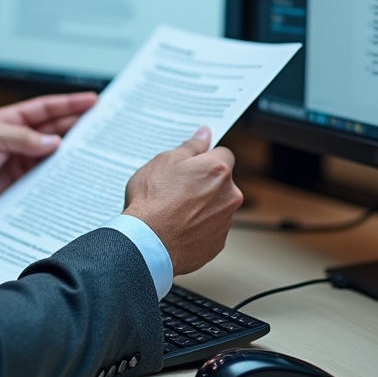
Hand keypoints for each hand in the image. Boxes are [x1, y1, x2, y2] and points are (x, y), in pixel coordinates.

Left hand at [0, 93, 96, 220]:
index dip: (70, 103)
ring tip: (96, 150)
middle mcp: (19, 138)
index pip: (46, 108)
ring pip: (54, 154)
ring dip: (72, 152)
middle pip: (55, 129)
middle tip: (104, 125)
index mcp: (11, 120)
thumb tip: (53, 142)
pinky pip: (45, 176)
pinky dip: (59, 175)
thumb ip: (23, 139)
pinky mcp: (20, 182)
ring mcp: (21, 160)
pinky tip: (74, 175)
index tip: (93, 99)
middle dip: (79, 125)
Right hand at [123, 127, 242, 275]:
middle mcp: (229, 195)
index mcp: (217, 170)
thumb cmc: (153, 199)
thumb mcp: (164, 161)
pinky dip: (199, 226)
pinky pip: (211, 228)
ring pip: (217, 206)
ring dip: (202, 205)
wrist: (148, 242)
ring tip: (174, 210)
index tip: (191, 164)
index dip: (206, 158)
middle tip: (177, 187)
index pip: (223, 154)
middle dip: (204, 182)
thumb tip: (204, 133)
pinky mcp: (218, 243)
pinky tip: (178, 226)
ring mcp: (225, 221)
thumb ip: (190, 147)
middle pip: (221, 182)